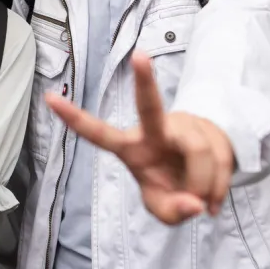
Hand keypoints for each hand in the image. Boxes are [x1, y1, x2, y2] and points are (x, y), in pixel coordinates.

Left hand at [46, 50, 234, 223]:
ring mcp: (184, 126)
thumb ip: (171, 212)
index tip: (49, 97)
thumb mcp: (164, 210)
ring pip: (199, 153)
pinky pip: (221, 160)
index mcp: (133, 149)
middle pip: (150, 107)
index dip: (74, 118)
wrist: (205, 177)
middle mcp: (155, 130)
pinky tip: (214, 198)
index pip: (99, 134)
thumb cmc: (171, 187)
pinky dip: (221, 187)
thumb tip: (194, 202)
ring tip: (203, 201)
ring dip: (205, 184)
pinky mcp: (209, 129)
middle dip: (145, 81)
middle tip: (139, 56)